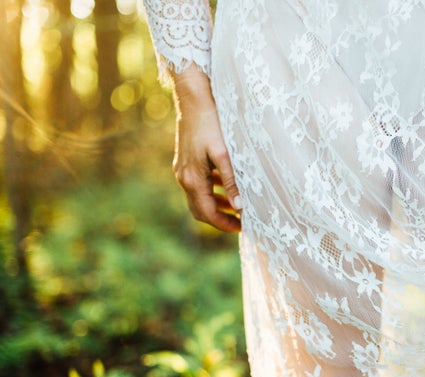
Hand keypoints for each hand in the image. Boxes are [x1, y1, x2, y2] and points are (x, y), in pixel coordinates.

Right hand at [171, 65, 241, 232]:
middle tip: (240, 223)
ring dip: (216, 206)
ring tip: (236, 208)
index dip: (225, 224)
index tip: (242, 228)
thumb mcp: (224, 153)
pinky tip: (225, 186)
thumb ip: (231, 180)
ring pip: (198, 198)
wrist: (193, 99)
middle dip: (220, 219)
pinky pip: (197, 184)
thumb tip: (239, 206)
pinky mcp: (184, 161)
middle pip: (200, 210)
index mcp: (193, 179)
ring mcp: (182, 169)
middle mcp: (183, 177)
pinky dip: (211, 191)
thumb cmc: (211, 123)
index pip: (208, 214)